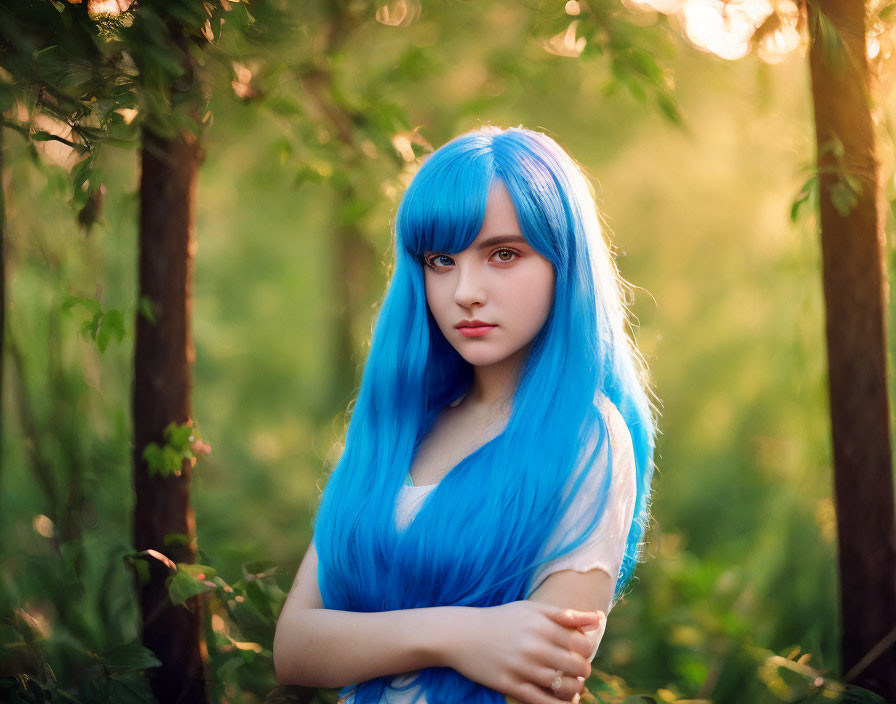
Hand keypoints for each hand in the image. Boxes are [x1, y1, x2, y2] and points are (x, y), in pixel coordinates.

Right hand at [441, 600, 603, 703]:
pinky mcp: (511, 686)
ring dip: (573, 689)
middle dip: (582, 671)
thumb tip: (599, 620)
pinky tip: (561, 701)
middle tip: (574, 670)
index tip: (578, 651)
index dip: (586, 651)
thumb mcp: (532, 609)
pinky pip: (543, 703)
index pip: (583, 644)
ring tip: (567, 684)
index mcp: (542, 625)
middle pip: (578, 667)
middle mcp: (534, 646)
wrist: (462, 635)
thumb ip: (566, 615)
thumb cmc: (502, 620)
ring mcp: (523, 668)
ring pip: (565, 688)